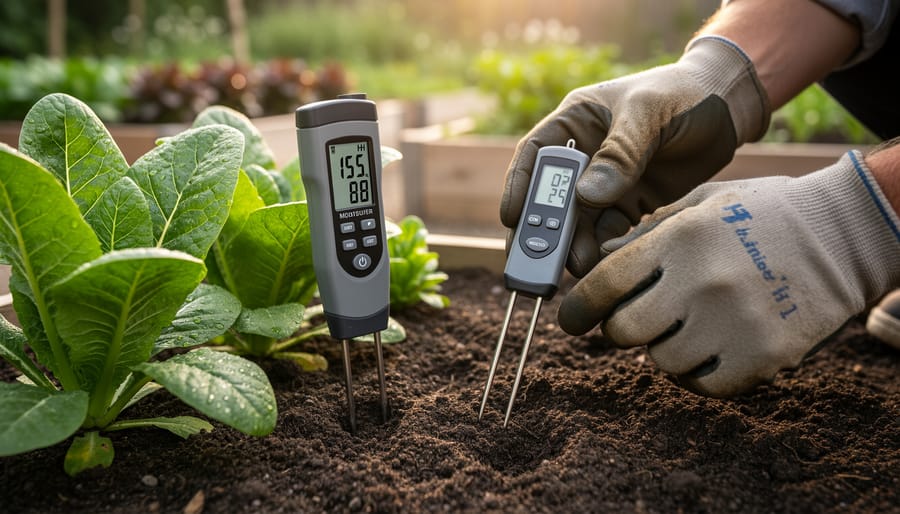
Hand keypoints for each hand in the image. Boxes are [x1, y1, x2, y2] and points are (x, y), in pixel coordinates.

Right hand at [500, 36, 769, 275]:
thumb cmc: (683, 93)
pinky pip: (610, 232)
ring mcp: (606, 184)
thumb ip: (620, 152)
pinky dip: (604, 250)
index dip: (519, 187)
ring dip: (574, 245)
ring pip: (579, 221)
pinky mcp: (630, 205)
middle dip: (543, 229)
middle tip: (535, 261)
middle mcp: (584, 157)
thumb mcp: (648, 112)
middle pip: (553, 198)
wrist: (729, 108)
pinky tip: (603, 265)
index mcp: (574, 123)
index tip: (512, 218)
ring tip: (577, 267)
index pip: (535, 156)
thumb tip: (588, 196)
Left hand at [557, 151, 899, 396]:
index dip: (576, 308)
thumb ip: (649, 231)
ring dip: (662, 350)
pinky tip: (708, 350)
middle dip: (620, 329)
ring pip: (661, 362)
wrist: (846, 234)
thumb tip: (599, 259)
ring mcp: (735, 321)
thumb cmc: (766, 213)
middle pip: (624, 330)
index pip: (605, 283)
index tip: (570, 320)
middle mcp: (703, 281)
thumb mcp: (704, 202)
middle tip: (635, 321)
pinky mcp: (765, 355)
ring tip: (685, 327)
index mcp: (682, 238)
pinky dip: (697, 374)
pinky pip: (705, 385)